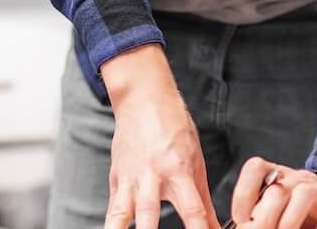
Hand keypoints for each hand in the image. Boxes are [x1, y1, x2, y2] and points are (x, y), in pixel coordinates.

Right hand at [100, 47, 219, 228]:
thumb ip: (203, 202)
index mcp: (179, 171)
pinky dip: (112, 225)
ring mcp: (131, 178)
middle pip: (150, 213)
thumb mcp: (196, 162)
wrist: (145, 100)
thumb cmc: (175, 130)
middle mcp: (153, 176)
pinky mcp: (116, 178)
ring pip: (120, 212)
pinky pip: (112, 208)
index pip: (193, 210)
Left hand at [230, 158, 316, 228]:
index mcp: (279, 178)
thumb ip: (261, 216)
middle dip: (265, 217)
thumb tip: (244, 227)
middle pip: (278, 189)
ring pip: (304, 194)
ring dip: (289, 222)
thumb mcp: (278, 212)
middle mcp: (300, 180)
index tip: (241, 219)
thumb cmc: (302, 217)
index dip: (244, 193)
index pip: (256, 168)